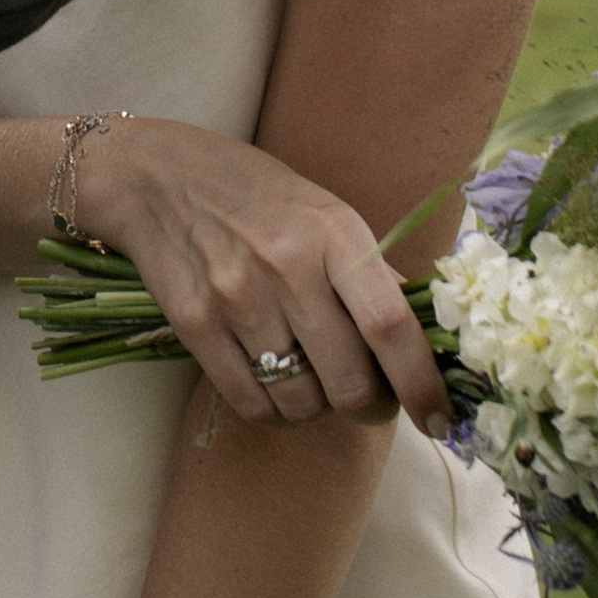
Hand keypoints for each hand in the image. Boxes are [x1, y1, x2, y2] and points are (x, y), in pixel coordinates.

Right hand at [78, 115, 448, 431]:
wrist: (156, 177)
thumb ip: (370, 275)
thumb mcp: (325, 214)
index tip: (441, 420)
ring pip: (300, 401)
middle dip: (369, 407)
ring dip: (317, 409)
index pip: (392, 325)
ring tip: (312, 382)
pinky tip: (273, 386)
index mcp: (334, 233)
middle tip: (368, 401)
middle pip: (348, 381)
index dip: (422, 383)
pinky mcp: (193, 323)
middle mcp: (286, 265)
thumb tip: (423, 340)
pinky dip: (273, 411)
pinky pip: (250, 402)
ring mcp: (236, 297)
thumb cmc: (254, 195)